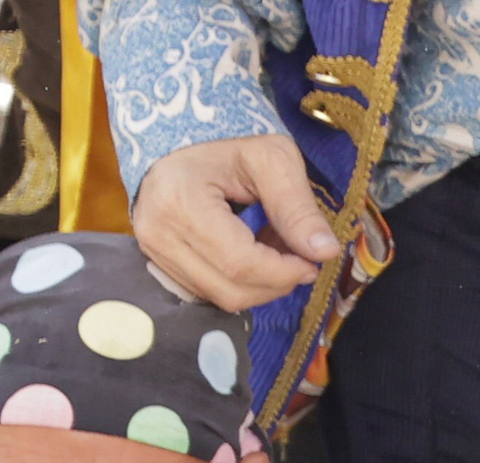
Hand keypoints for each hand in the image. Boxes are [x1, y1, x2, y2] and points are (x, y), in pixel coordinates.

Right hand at [130, 136, 340, 310]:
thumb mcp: (271, 160)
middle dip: (275, 283)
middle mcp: (159, 234)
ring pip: (221, 298)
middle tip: (300, 260)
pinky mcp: (161, 268)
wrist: (180, 148)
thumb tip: (325, 252)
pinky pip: (210, 293)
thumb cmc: (228, 148)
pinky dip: (242, 284)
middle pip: (230, 289)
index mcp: (181, 201)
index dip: (282, 272)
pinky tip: (254, 258)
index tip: (311, 263)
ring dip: (261, 285)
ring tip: (277, 253)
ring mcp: (154, 255)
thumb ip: (298, 207)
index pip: (238, 262)